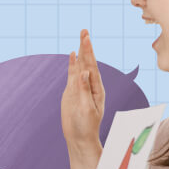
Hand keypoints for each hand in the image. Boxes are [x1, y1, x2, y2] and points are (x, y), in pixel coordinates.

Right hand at [61, 29, 104, 149]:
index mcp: (96, 89)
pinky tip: (73, 55)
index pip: (92, 66)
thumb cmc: (86, 126)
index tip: (86, 39)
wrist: (79, 138)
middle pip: (88, 62)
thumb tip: (85, 72)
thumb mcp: (86, 108)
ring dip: (81, 52)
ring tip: (82, 38)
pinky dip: (73, 64)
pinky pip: (72, 75)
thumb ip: (84, 90)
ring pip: (80, 66)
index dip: (89, 52)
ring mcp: (80, 88)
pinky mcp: (71, 92)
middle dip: (86, 47)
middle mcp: (90, 85)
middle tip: (84, 31)